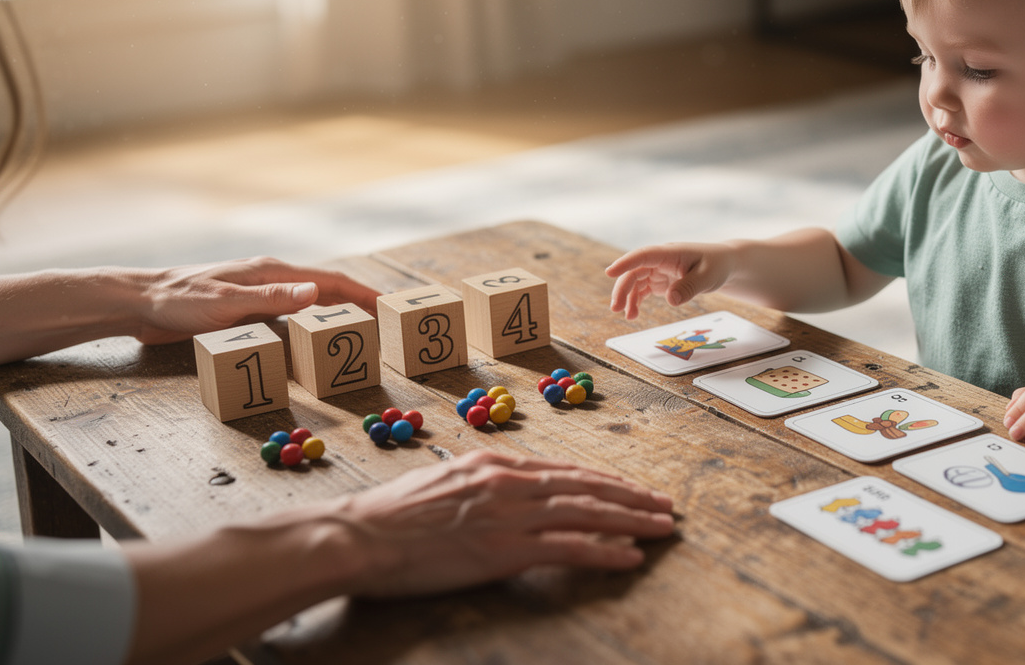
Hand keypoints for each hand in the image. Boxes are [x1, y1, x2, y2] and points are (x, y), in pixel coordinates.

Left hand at [136, 257, 381, 343]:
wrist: (141, 303)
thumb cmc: (179, 301)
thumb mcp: (227, 303)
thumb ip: (272, 298)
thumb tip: (316, 294)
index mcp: (271, 271)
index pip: (330, 280)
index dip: (362, 293)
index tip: (388, 305)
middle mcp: (270, 279)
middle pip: (325, 290)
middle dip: (356, 303)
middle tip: (383, 321)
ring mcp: (259, 293)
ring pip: (309, 302)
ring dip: (334, 313)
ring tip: (357, 330)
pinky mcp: (247, 309)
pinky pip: (289, 315)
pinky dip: (309, 323)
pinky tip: (313, 337)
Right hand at [340, 449, 675, 596]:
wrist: (359, 536)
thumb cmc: (388, 518)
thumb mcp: (440, 484)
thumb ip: (476, 484)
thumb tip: (494, 489)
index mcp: (495, 465)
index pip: (564, 470)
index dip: (603, 480)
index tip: (630, 488)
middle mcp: (510, 481)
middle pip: (586, 486)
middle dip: (631, 496)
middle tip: (665, 505)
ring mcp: (510, 514)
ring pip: (588, 512)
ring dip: (632, 520)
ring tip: (662, 527)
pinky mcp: (506, 549)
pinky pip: (570, 548)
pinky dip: (606, 552)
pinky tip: (630, 558)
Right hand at [605, 242, 736, 319]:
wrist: (723, 264)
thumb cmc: (717, 265)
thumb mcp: (708, 277)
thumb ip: (689, 287)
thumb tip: (671, 300)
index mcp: (670, 253)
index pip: (643, 255)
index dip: (625, 263)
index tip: (609, 272)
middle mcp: (660, 260)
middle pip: (634, 271)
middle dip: (622, 288)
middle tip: (616, 308)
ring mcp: (658, 270)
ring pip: (635, 281)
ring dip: (627, 297)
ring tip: (629, 316)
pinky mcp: (660, 280)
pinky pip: (642, 289)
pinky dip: (635, 301)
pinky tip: (633, 314)